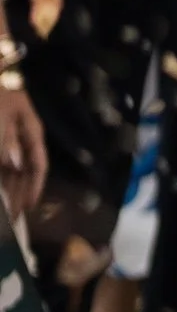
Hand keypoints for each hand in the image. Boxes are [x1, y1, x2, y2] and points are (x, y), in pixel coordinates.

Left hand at [0, 85, 46, 226]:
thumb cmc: (0, 95)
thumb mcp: (2, 119)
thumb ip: (6, 143)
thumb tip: (15, 166)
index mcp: (31, 130)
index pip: (38, 164)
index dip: (34, 186)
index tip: (28, 208)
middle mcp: (22, 136)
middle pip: (25, 170)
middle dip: (19, 193)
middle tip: (13, 216)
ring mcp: (9, 136)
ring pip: (11, 168)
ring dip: (8, 187)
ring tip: (5, 207)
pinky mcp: (1, 136)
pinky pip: (3, 161)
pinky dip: (3, 174)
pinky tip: (0, 187)